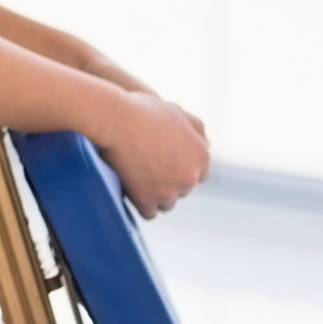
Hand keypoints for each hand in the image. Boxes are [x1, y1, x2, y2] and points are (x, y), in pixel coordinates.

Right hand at [95, 90, 210, 219]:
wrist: (114, 119)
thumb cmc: (141, 110)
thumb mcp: (176, 111)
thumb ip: (196, 129)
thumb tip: (208, 144)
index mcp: (201, 155)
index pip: (200, 173)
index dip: (181, 168)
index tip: (165, 164)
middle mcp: (190, 177)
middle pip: (183, 190)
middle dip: (168, 182)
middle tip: (146, 168)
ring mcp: (169, 191)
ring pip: (167, 203)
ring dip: (155, 195)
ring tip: (136, 179)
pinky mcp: (147, 200)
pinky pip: (149, 213)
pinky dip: (141, 204)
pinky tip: (130, 192)